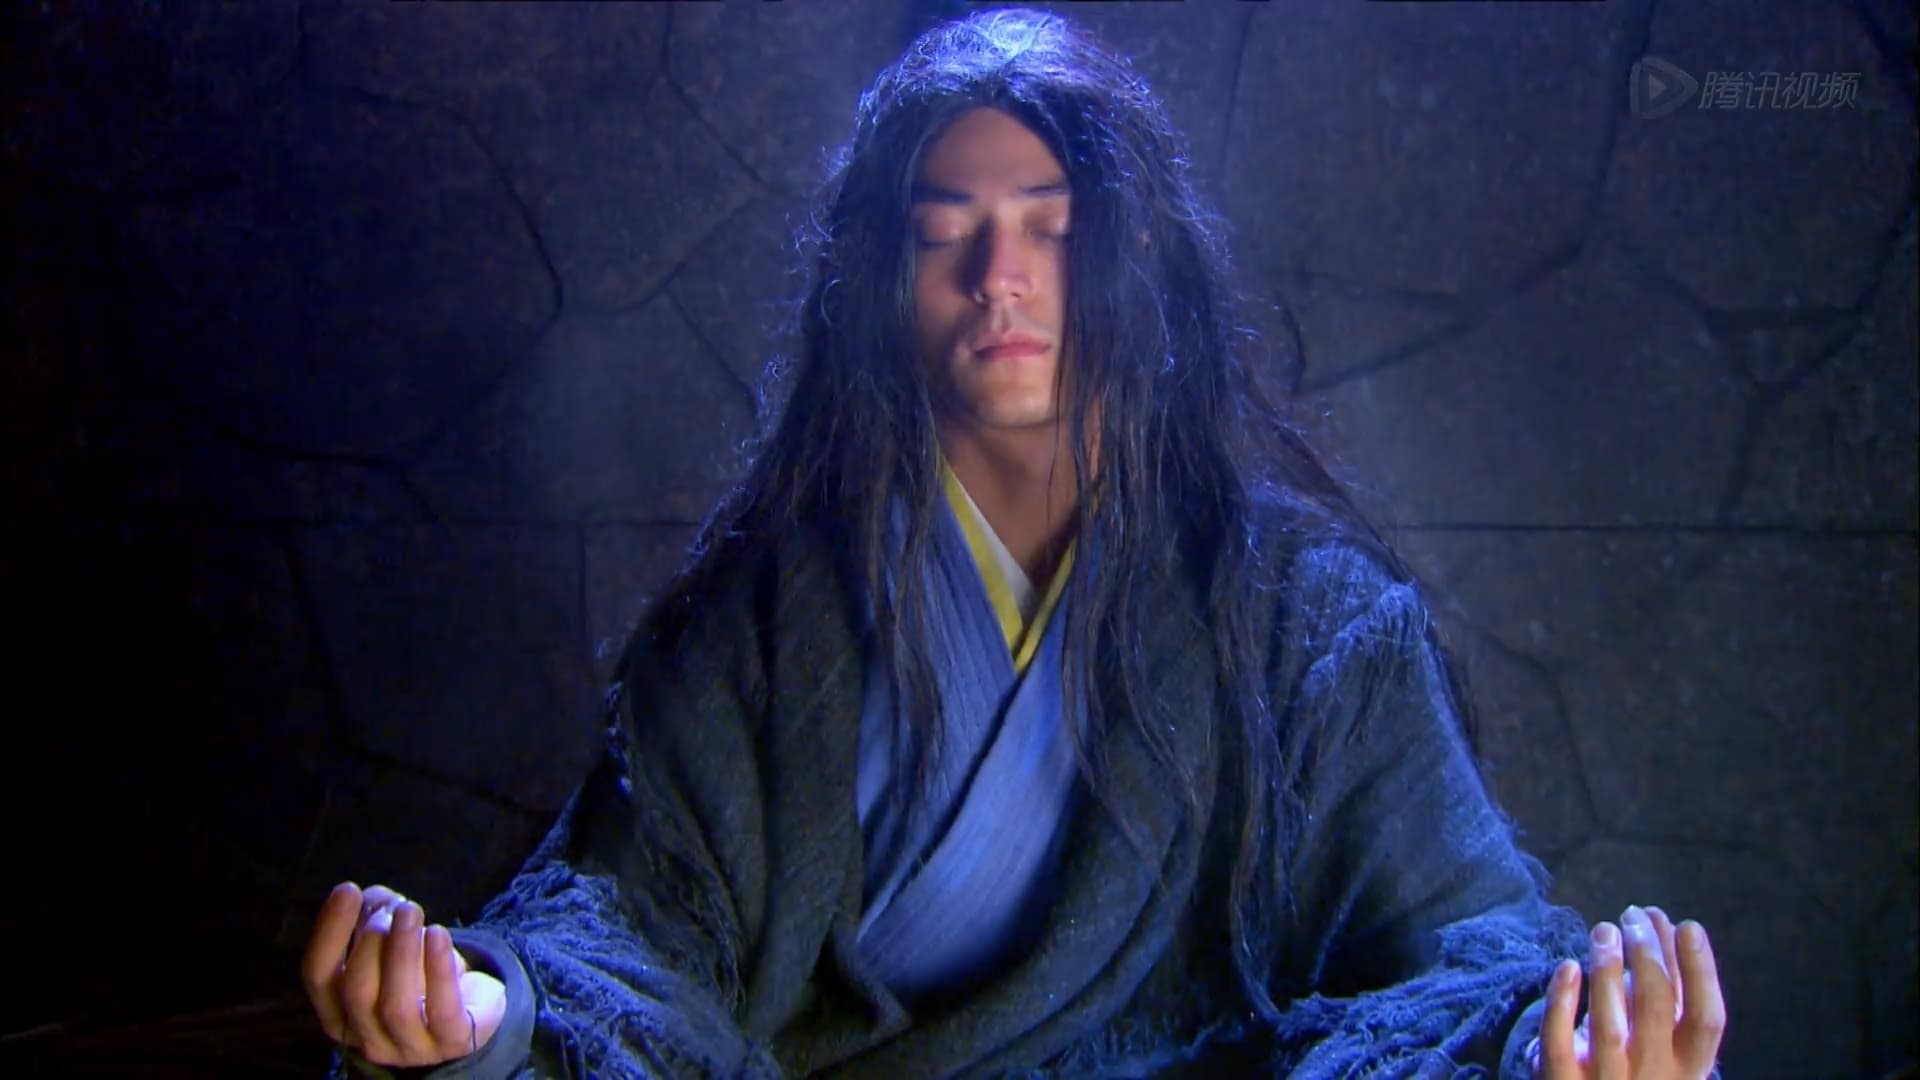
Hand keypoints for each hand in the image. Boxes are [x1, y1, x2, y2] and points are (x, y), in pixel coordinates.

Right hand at [301, 882, 507, 1067]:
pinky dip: (437, 968)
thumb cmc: (420, 974)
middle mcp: (367, 1038)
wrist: (471, 1010)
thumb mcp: (391, 944)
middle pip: (356, 991)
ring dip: (402, 950)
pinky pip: (441, 1010)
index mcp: (339, 1015)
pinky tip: (438, 934)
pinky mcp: (450, 1042)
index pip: (318, 977)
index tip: (348, 890)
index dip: (329, 932)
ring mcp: (409, 1047)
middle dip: (372, 940)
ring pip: (395, 1005)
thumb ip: (374, 916)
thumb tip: (371, 896)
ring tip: (412, 911)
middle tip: (397, 908)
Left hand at [1529, 904, 1725, 1078]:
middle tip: (1633, 915)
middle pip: (1655, 1010)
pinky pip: (1558, 1043)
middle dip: (1647, 954)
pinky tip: (1568, 966)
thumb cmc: (1634, 1064)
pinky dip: (1562, 1002)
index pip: (1707, 1019)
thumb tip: (1667, 926)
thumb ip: (1667, 990)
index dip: (1700, 971)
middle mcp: (1652, 1077)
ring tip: (1604, 929)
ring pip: (1606, 1027)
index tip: (1687, 925)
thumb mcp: (1662, 1037)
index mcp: (1689, 1067)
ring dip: (1606, 970)